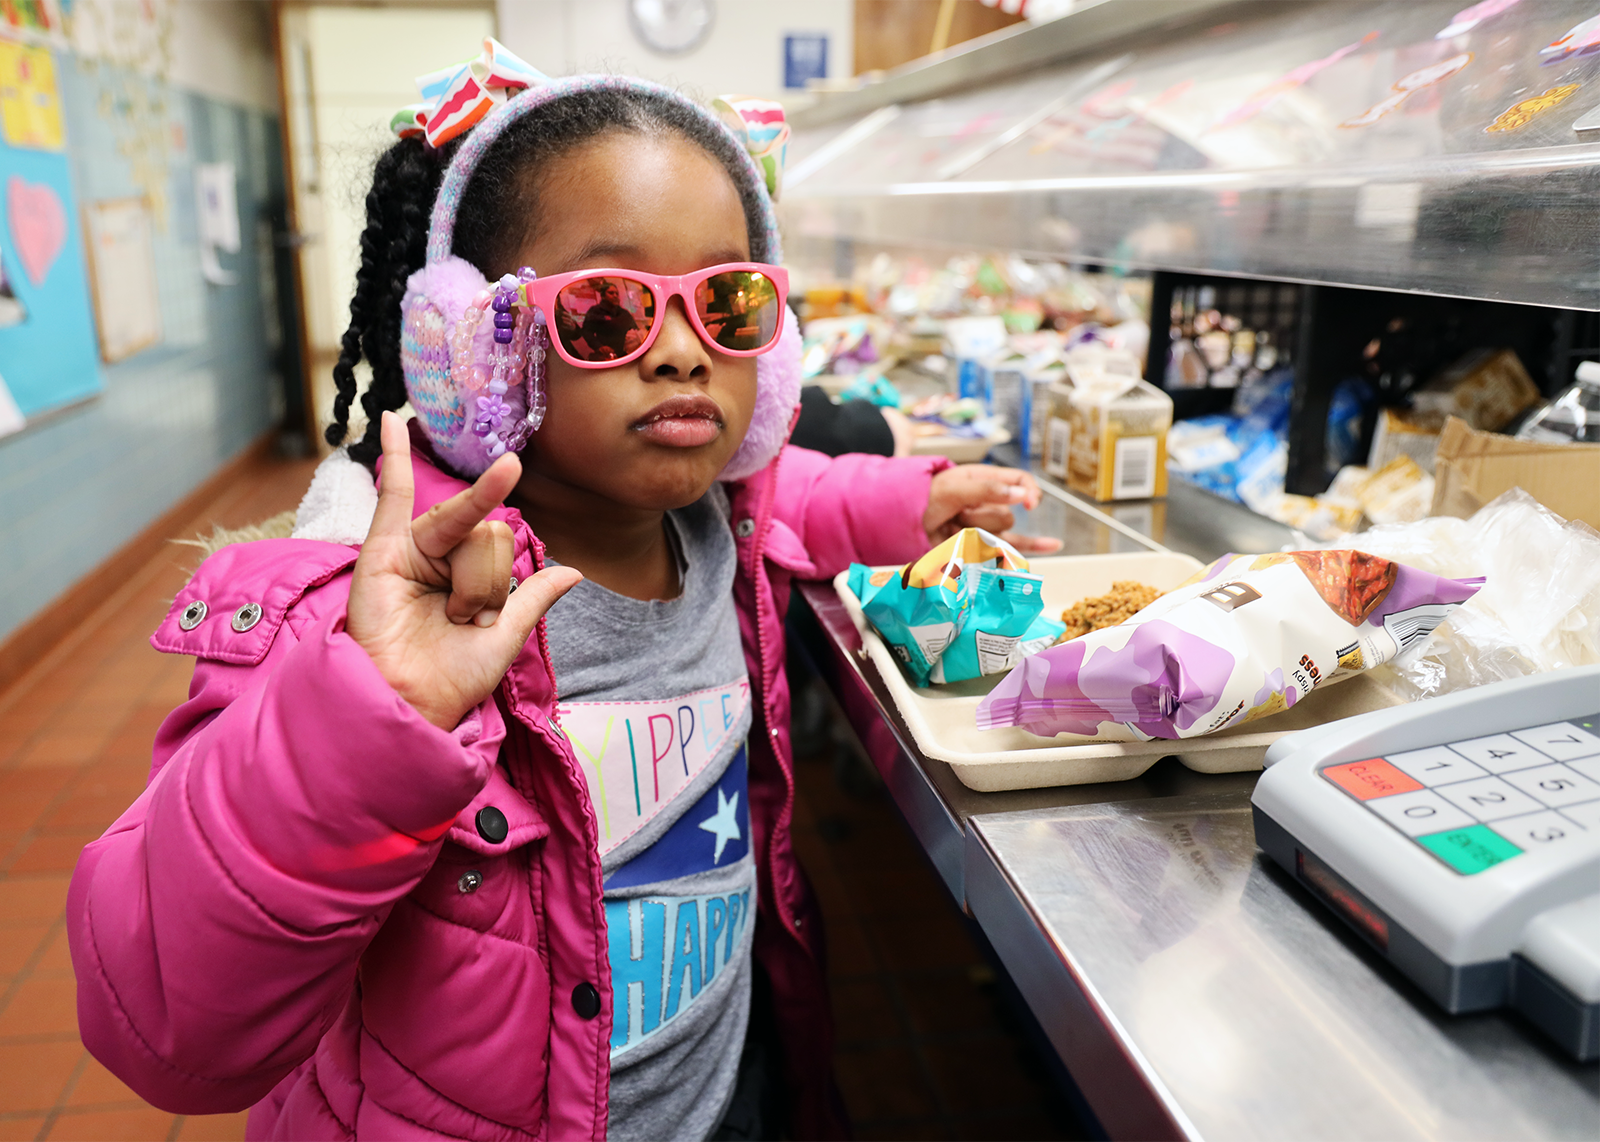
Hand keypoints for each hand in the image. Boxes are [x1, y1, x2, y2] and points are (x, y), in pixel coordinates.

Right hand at [346, 413, 581, 729]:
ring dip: (470, 578)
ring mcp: (412, 549)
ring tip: (451, 614)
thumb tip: (572, 570)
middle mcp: (443, 557)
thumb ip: (533, 598)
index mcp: (469, 575)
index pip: (501, 547)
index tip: (485, 618)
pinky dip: (394, 454)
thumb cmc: (451, 678)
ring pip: (465, 527)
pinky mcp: (382, 550)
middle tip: (466, 619)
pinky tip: (391, 419)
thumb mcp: (505, 637)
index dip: (499, 583)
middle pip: (489, 534)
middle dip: (488, 581)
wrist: (409, 703)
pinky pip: (394, 492)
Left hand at [923, 464, 1063, 554]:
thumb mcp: (954, 486)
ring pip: (1001, 533)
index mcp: (986, 479)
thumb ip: (987, 490)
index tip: (1029, 503)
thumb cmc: (926, 495)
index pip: (1020, 480)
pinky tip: (1054, 544)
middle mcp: (990, 501)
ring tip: (954, 526)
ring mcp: (986, 523)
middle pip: (1008, 514)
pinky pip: (1011, 546)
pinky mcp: (982, 544)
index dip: (1029, 491)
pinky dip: (1033, 546)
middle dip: (983, 517)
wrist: (902, 518)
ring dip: (978, 532)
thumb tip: (1022, 493)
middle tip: (956, 513)